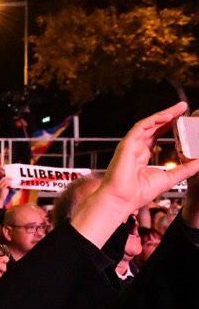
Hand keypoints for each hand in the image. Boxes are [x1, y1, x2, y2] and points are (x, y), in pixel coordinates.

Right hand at [75, 103, 198, 244]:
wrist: (122, 200)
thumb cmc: (137, 193)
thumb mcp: (169, 178)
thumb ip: (185, 169)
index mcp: (142, 155)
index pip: (156, 135)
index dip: (169, 126)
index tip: (182, 119)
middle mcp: (135, 148)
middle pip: (153, 126)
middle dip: (168, 116)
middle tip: (183, 108)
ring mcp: (130, 146)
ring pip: (148, 124)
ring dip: (163, 115)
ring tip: (178, 109)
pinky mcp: (126, 145)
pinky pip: (140, 128)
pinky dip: (153, 120)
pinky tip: (166, 116)